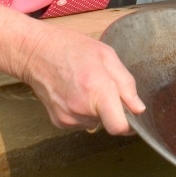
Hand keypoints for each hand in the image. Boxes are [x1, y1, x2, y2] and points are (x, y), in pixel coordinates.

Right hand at [19, 24, 144, 135]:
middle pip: (108, 122)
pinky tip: (73, 93)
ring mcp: (68, 118)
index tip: (130, 116)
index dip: (129, 125)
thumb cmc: (72, 49)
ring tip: (84, 86)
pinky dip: (81, 112)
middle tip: (101, 86)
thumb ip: (126, 84)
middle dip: (111, 109)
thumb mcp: (107, 56)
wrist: (36, 52)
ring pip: (94, 123)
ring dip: (95, 110)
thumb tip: (138, 109)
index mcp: (98, 91)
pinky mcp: (59, 122)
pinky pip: (80, 122)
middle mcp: (82, 109)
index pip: (119, 127)